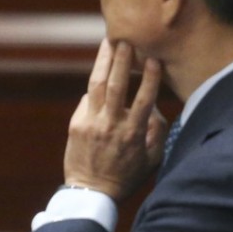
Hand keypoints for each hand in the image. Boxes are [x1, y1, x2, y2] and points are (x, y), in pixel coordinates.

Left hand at [64, 40, 166, 201]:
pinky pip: (86, 99)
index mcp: (133, 133)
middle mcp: (110, 124)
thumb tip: (153, 105)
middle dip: (121, 59)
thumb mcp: (152, 158)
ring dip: (102, 61)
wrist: (90, 193)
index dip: (149, 77)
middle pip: (116, 84)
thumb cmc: (126, 176)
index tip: (153, 58)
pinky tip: (101, 72)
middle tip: (125, 38)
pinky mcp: (75, 124)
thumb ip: (157, 130)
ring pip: (96, 85)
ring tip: (108, 43)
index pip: (144, 98)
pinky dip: (94, 87)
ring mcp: (90, 123)